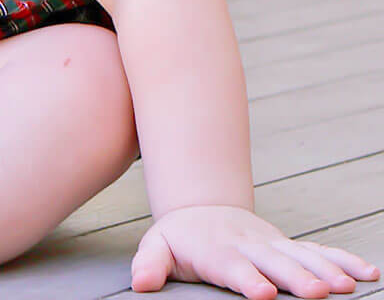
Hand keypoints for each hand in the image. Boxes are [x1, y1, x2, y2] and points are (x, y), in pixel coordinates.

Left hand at [131, 205, 380, 297]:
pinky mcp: (289, 247)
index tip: (263, 293)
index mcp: (218, 251)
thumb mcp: (158, 246)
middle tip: (318, 293)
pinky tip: (368, 273)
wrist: (203, 209)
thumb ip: (150, 264)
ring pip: (302, 256)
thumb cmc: (182, 238)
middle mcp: (250, 246)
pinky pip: (319, 251)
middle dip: (296, 277)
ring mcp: (273, 245)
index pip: (233, 267)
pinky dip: (343, 260)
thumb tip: (140, 284)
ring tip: (348, 286)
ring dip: (326, 269)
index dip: (248, 278)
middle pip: (275, 262)